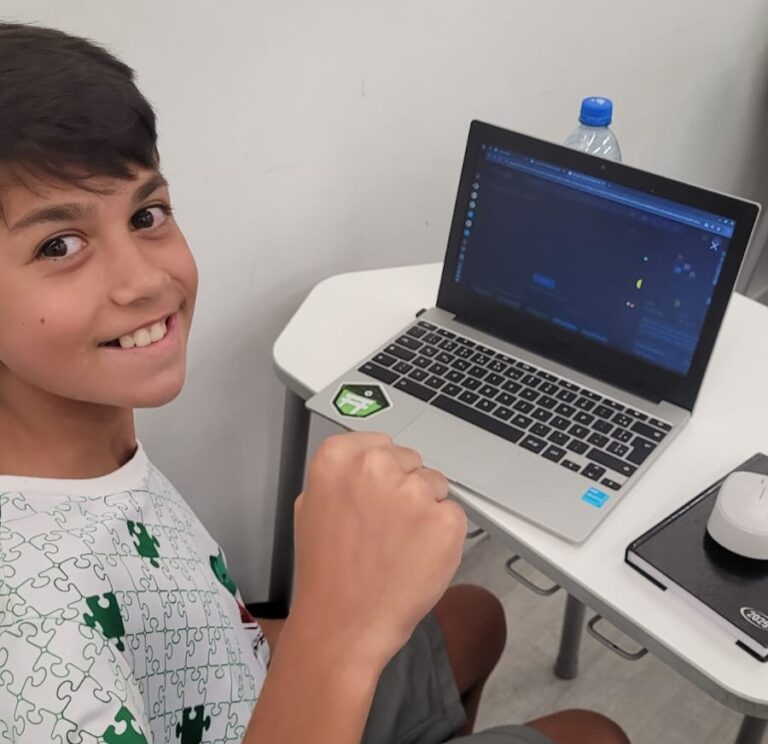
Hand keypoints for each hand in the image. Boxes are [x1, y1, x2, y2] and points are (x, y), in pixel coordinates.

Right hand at [291, 431, 466, 669]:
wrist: (343, 624)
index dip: (382, 472)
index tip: (375, 493)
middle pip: (411, 461)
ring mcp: (413, 493)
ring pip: (435, 485)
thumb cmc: (328, 573)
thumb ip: (341, 473)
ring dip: (425, 510)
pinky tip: (416, 556)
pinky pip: (452, 514)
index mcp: (338, 458)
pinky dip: (442, 535)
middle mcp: (376, 466)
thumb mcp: (311, 505)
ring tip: (398, 545)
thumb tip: (367, 458)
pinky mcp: (445, 520)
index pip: (382, 442)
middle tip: (385, 527)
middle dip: (405, 488)